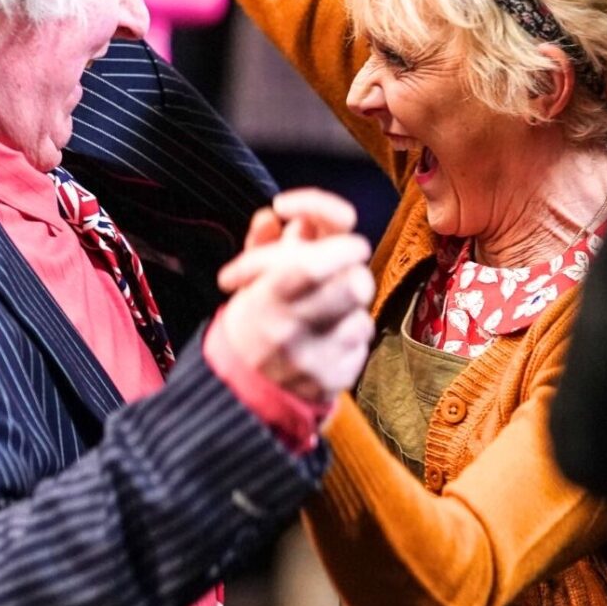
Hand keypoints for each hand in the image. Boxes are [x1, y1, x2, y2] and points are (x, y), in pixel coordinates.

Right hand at [216, 192, 374, 408]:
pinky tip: (327, 336)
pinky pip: (361, 345)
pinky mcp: (337, 381)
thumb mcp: (246, 280)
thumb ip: (261, 244)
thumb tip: (273, 217)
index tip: (331, 225)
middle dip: (354, 267)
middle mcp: (294, 332)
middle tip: (341, 262)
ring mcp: (318, 361)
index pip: (314, 265)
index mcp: (268, 300)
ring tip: (325, 307)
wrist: (244, 388)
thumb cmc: (252, 320)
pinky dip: (348, 334)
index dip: (331, 238)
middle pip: (357, 285)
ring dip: (349, 305)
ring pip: (363, 314)